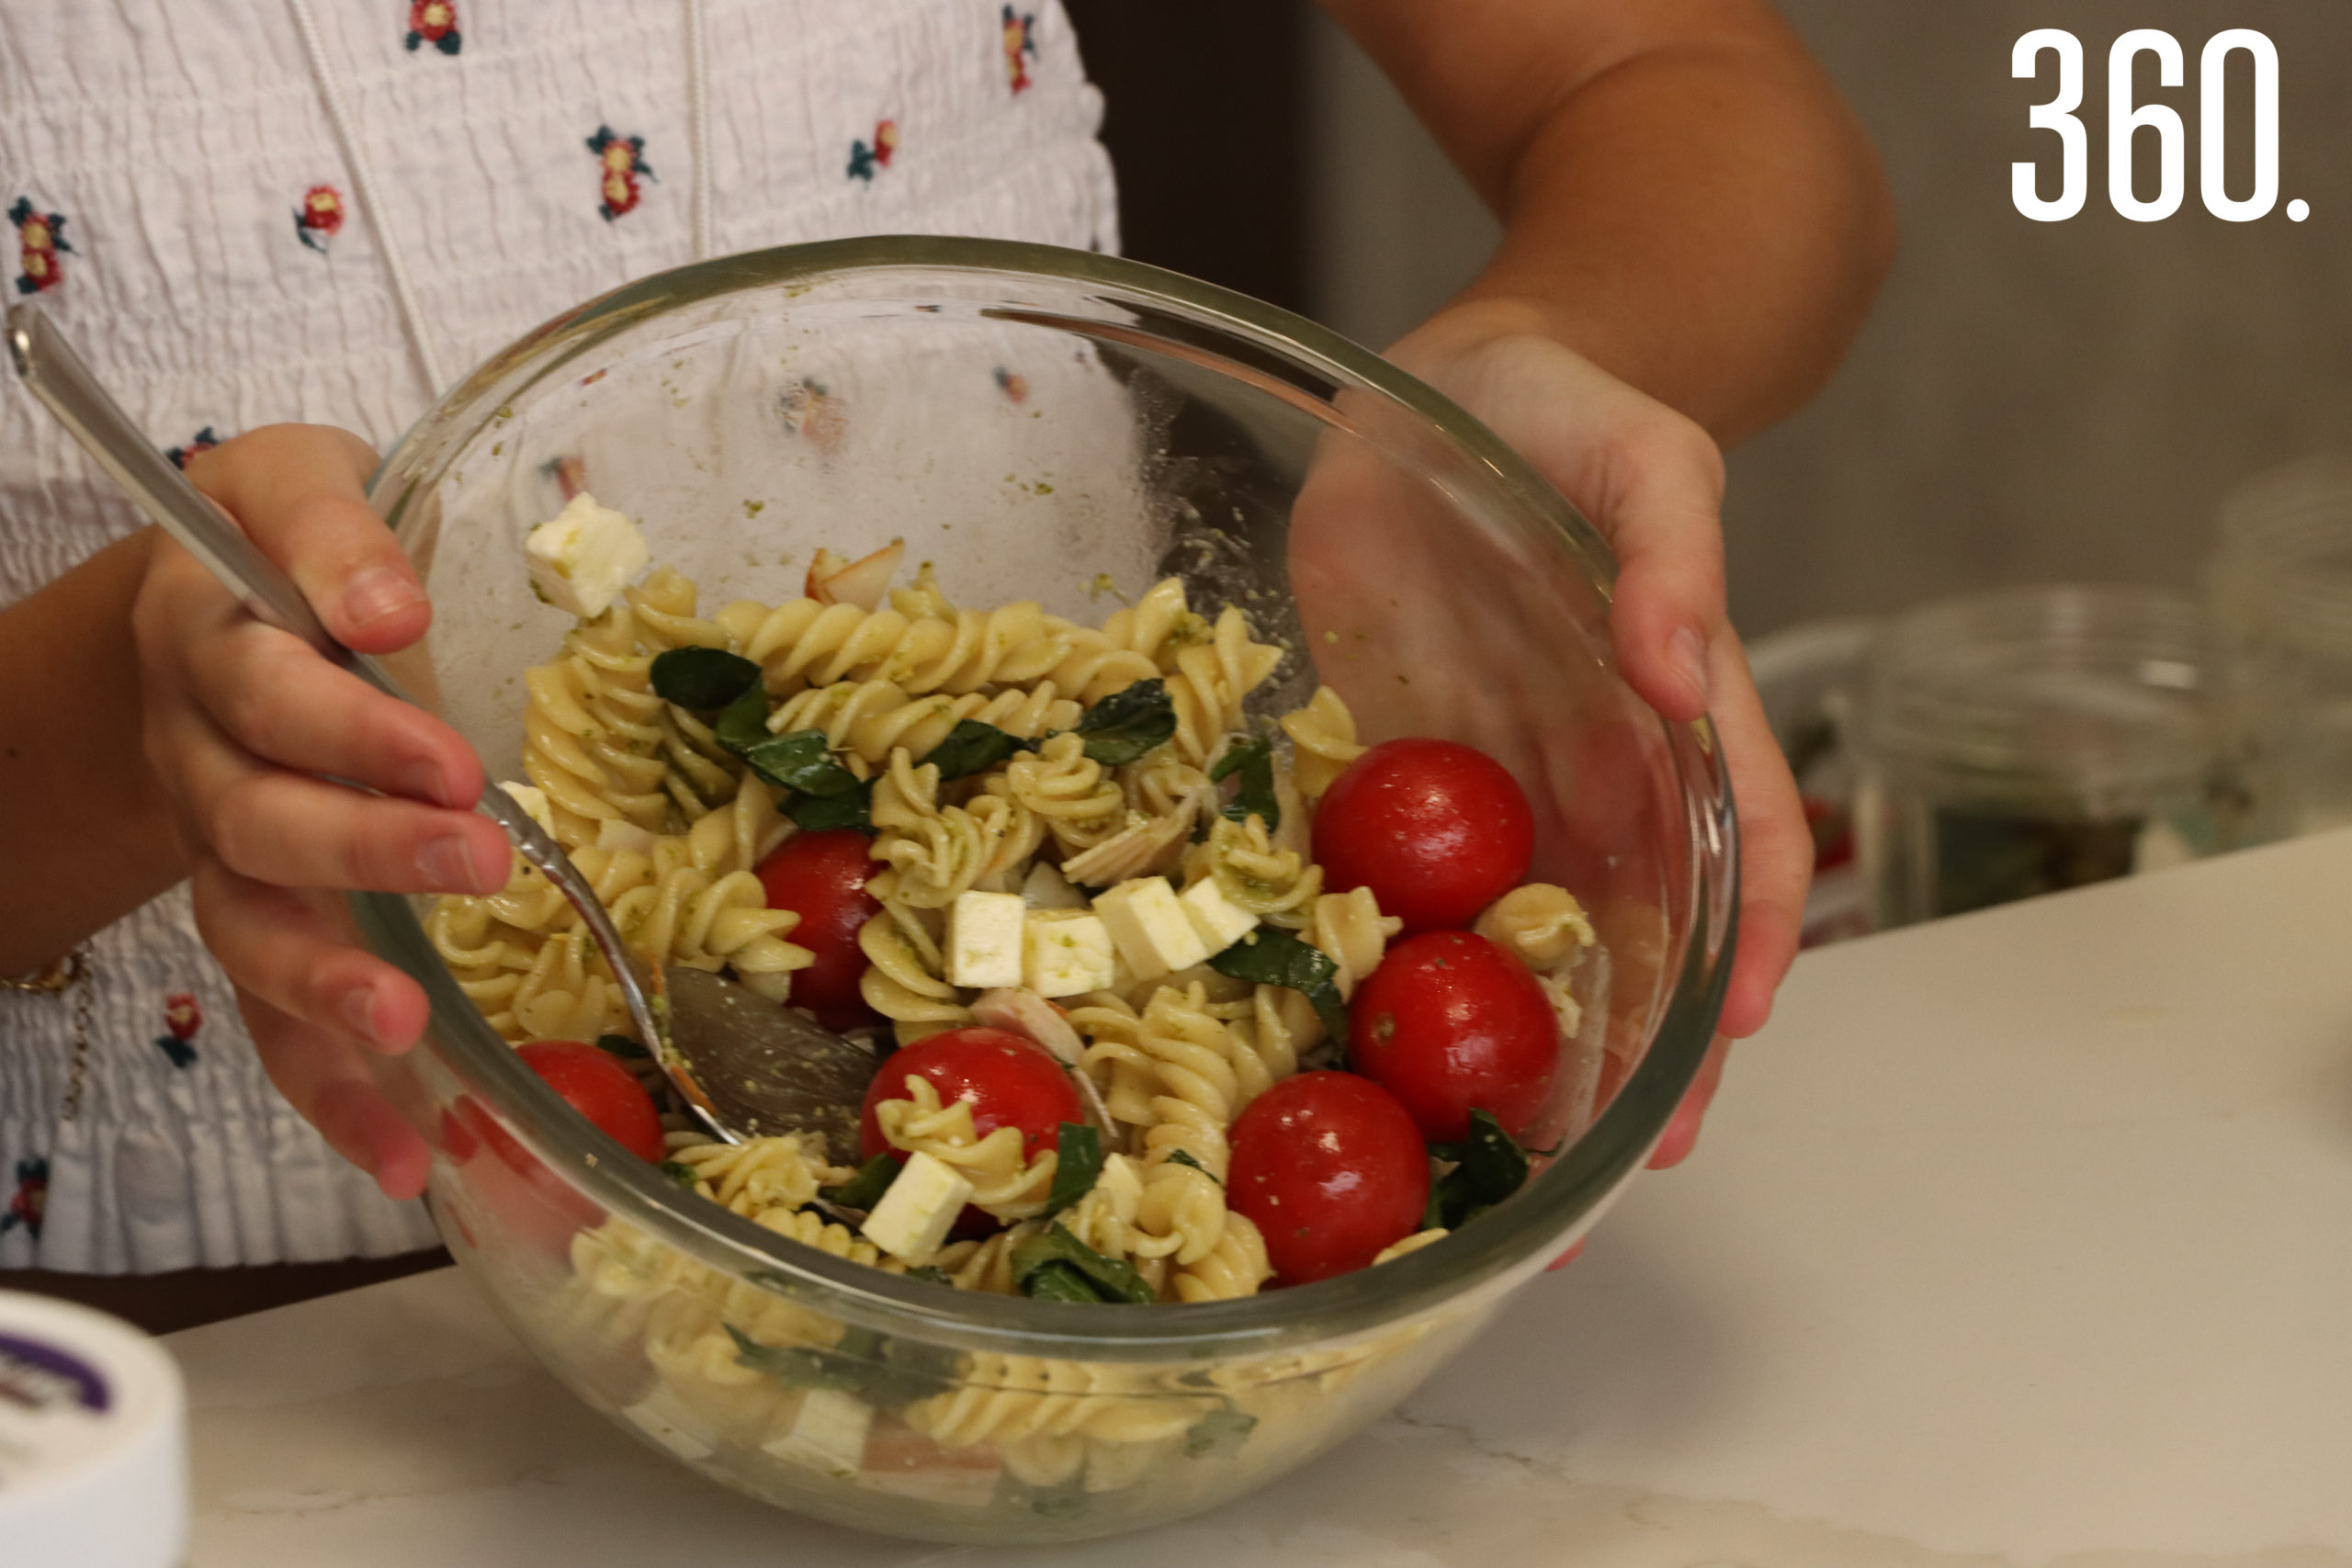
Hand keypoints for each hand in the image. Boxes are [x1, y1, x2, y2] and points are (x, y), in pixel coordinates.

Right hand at [132, 425, 510, 1198]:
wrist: (214, 599)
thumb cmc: (286, 540)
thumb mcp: (301, 480)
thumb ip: (337, 530)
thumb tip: (391, 608)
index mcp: (208, 640)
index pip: (266, 688)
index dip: (350, 730)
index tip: (449, 757)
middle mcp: (201, 757)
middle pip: (257, 823)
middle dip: (363, 852)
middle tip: (477, 862)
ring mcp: (223, 854)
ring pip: (248, 936)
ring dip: (323, 989)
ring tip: (404, 1031)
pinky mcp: (263, 922)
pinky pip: (277, 1020)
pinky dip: (333, 1093)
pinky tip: (405, 1154)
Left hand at [1382, 301, 1809, 1168]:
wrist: (1439, 383)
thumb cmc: (1565, 407)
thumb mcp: (1642, 454)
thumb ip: (1674, 552)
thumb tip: (1688, 674)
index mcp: (1673, 709)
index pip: (1740, 846)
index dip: (1747, 944)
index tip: (1728, 1037)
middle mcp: (1593, 766)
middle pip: (1641, 927)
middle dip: (1645, 1041)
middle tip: (1621, 1151)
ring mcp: (1490, 777)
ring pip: (1525, 930)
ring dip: (1531, 1031)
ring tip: (1510, 1139)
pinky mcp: (1391, 765)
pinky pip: (1401, 875)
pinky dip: (1405, 955)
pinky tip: (1378, 1029)